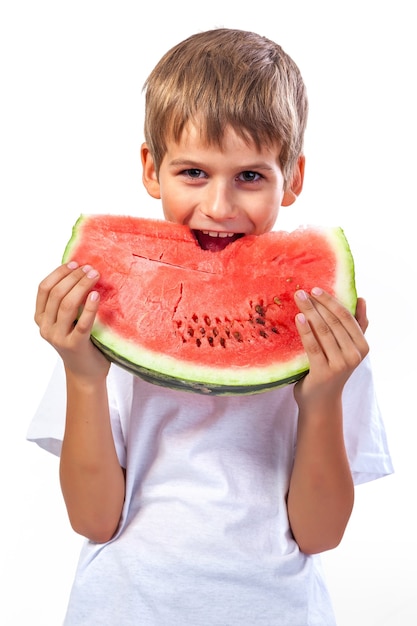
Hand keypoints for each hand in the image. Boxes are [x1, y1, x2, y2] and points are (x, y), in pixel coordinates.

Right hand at [34, 261, 109, 379]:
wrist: (86, 374)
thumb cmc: (81, 343)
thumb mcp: (68, 322)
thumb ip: (68, 303)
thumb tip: (82, 272)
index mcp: (41, 319)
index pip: (43, 289)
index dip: (58, 273)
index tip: (75, 263)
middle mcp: (45, 327)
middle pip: (56, 294)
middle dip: (73, 277)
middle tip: (90, 268)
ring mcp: (58, 337)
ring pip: (66, 304)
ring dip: (81, 286)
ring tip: (95, 276)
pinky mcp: (75, 345)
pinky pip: (82, 322)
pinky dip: (89, 307)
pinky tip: (96, 295)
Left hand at [293, 288, 368, 399]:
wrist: (321, 401)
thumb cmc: (332, 369)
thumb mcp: (347, 348)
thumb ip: (357, 326)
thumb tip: (363, 299)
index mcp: (363, 347)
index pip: (347, 318)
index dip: (332, 301)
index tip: (316, 289)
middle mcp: (355, 356)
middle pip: (334, 323)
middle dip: (317, 304)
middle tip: (301, 291)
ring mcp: (340, 365)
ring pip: (324, 332)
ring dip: (310, 312)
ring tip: (298, 299)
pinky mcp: (324, 372)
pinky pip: (313, 346)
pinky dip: (305, 330)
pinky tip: (298, 317)